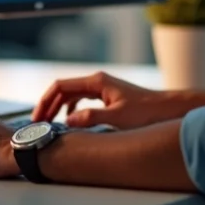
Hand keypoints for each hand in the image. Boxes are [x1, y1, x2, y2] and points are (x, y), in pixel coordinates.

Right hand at [32, 71, 173, 129]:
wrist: (166, 109)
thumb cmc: (145, 112)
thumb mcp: (116, 118)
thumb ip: (90, 118)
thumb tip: (66, 121)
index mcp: (96, 81)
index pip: (60, 86)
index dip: (45, 101)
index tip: (37, 118)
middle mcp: (98, 81)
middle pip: (64, 89)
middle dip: (49, 104)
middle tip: (38, 123)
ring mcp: (103, 87)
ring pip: (72, 94)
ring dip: (59, 107)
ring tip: (50, 122)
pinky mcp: (108, 95)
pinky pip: (82, 99)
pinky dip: (72, 108)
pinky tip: (71, 119)